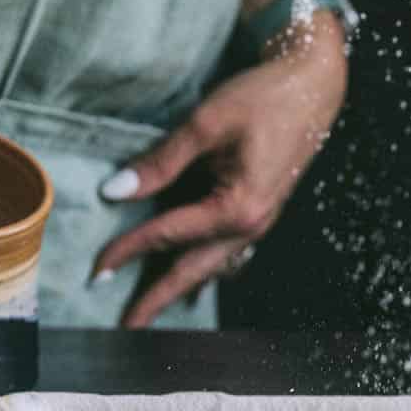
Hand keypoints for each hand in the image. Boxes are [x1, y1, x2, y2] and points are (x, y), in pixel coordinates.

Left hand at [92, 15, 348, 327]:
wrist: (314, 83)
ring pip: (212, 266)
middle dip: (157, 299)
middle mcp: (251, 225)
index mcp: (237, 208)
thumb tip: (116, 192)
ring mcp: (259, 222)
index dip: (128, 251)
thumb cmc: (264, 97)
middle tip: (125, 327)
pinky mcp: (261, 211)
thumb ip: (161, 162)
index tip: (96, 271)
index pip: (168, 236)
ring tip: (150, 305)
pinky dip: (202, 266)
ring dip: (179, 287)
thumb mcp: (206, 124)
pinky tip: (188, 272)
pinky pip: (226, 251)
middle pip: (192, 272)